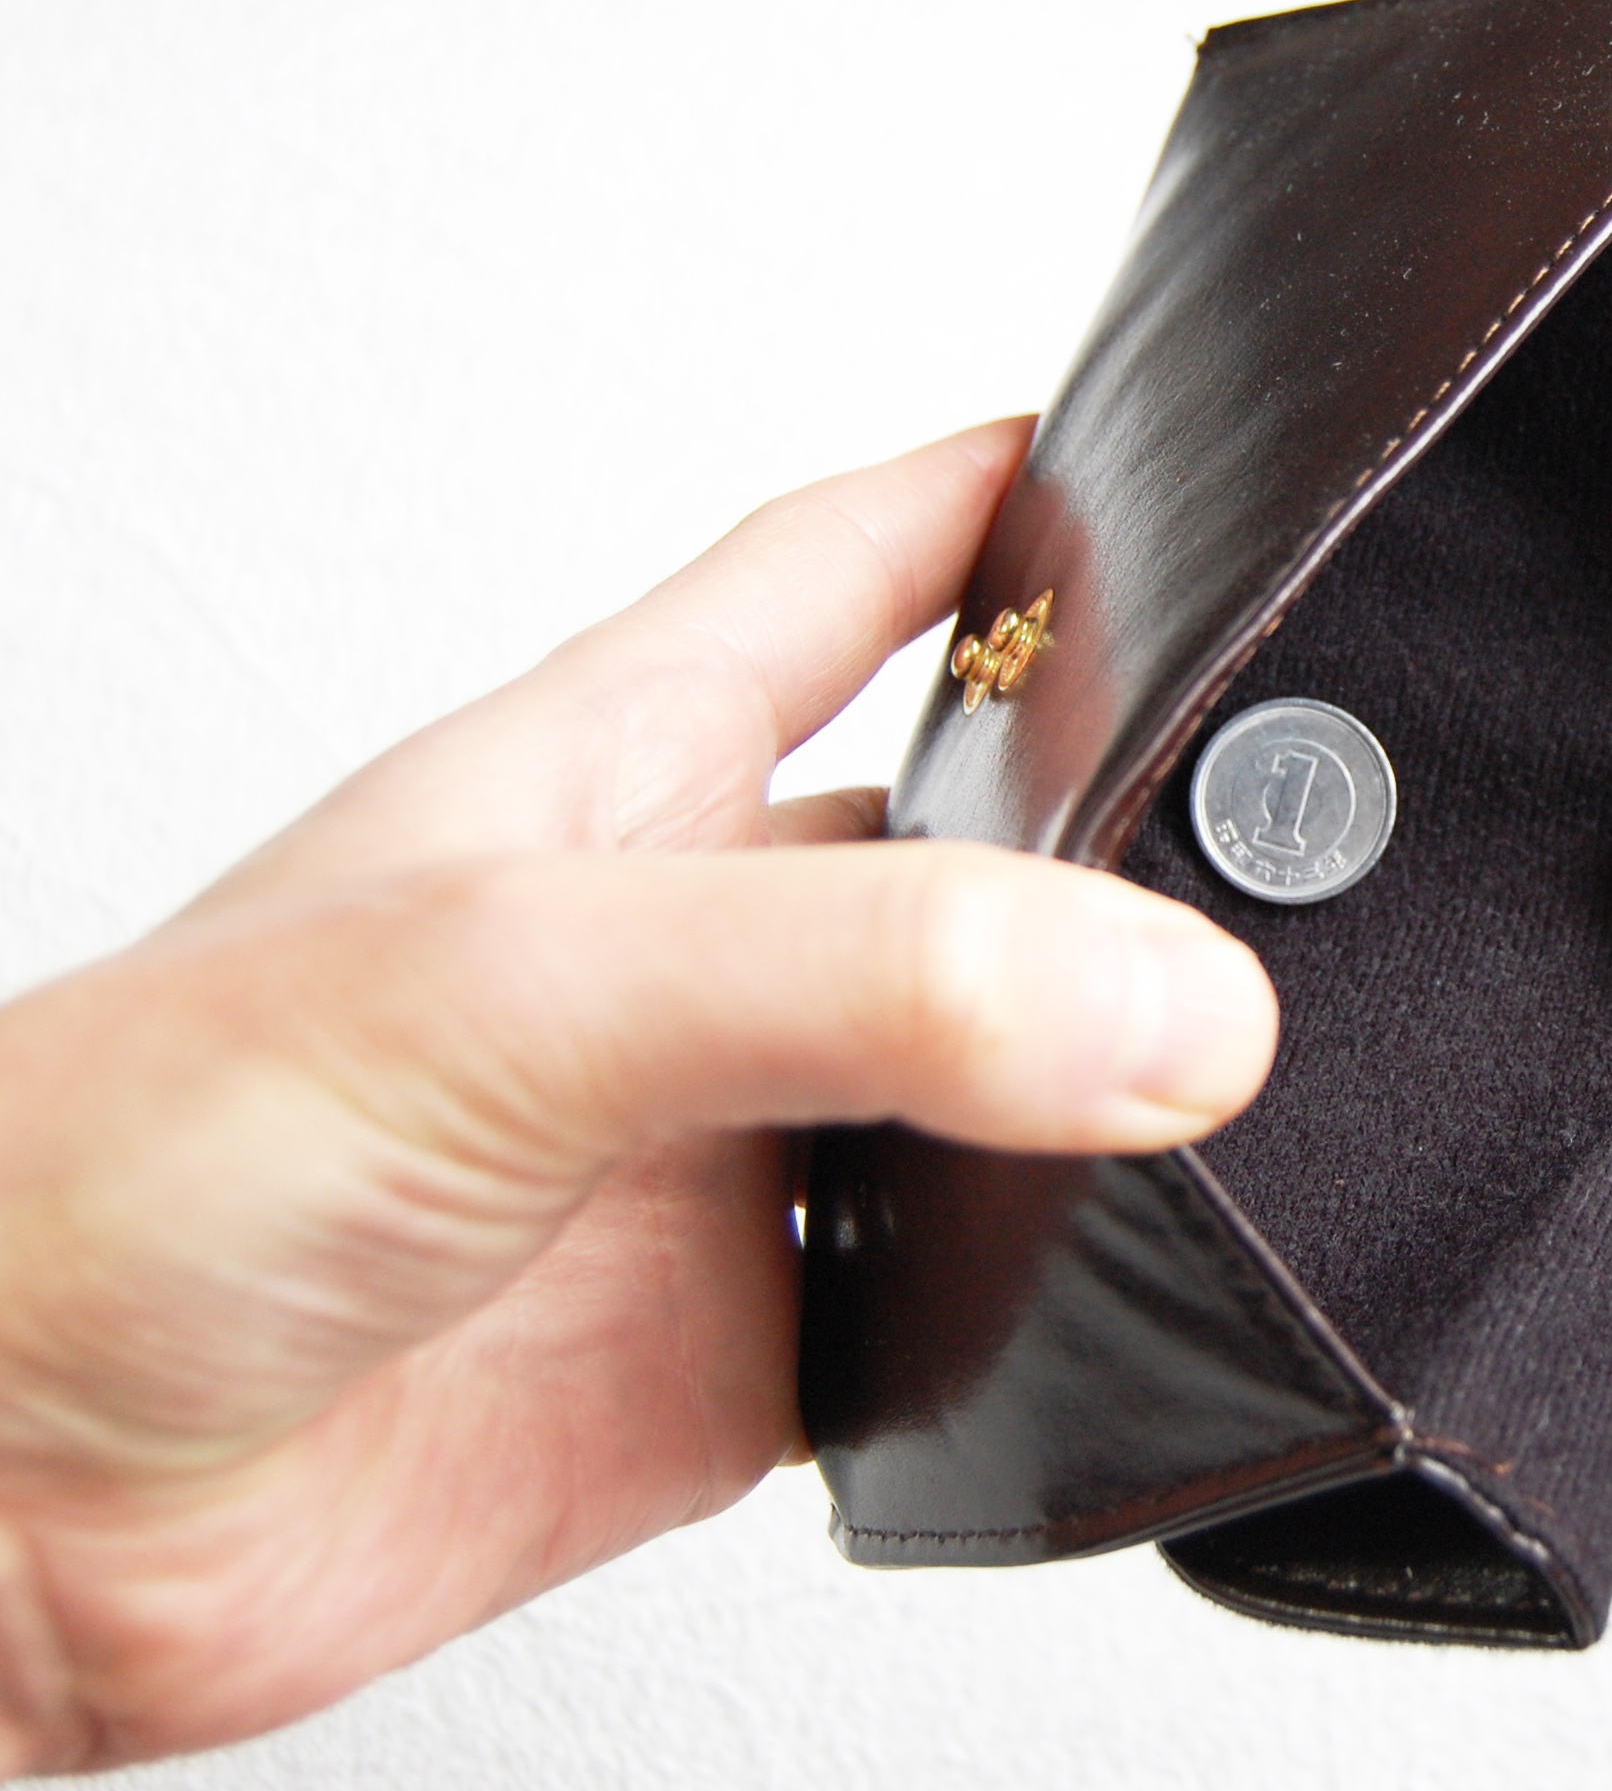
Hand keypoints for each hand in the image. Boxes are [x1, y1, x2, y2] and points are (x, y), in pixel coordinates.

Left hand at [0, 421, 1278, 1774]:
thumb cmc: (110, 1171)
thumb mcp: (516, 982)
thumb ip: (863, 975)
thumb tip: (1169, 1006)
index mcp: (623, 770)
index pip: (861, 565)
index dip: (1019, 493)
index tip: (1183, 457)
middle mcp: (694, 949)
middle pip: (979, 827)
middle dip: (1136, 812)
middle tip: (1298, 818)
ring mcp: (727, 1150)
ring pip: (1003, 1074)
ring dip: (1122, 1071)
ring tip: (1264, 1058)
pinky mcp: (743, 1348)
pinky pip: (966, 1301)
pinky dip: (1068, 1290)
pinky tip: (1131, 1279)